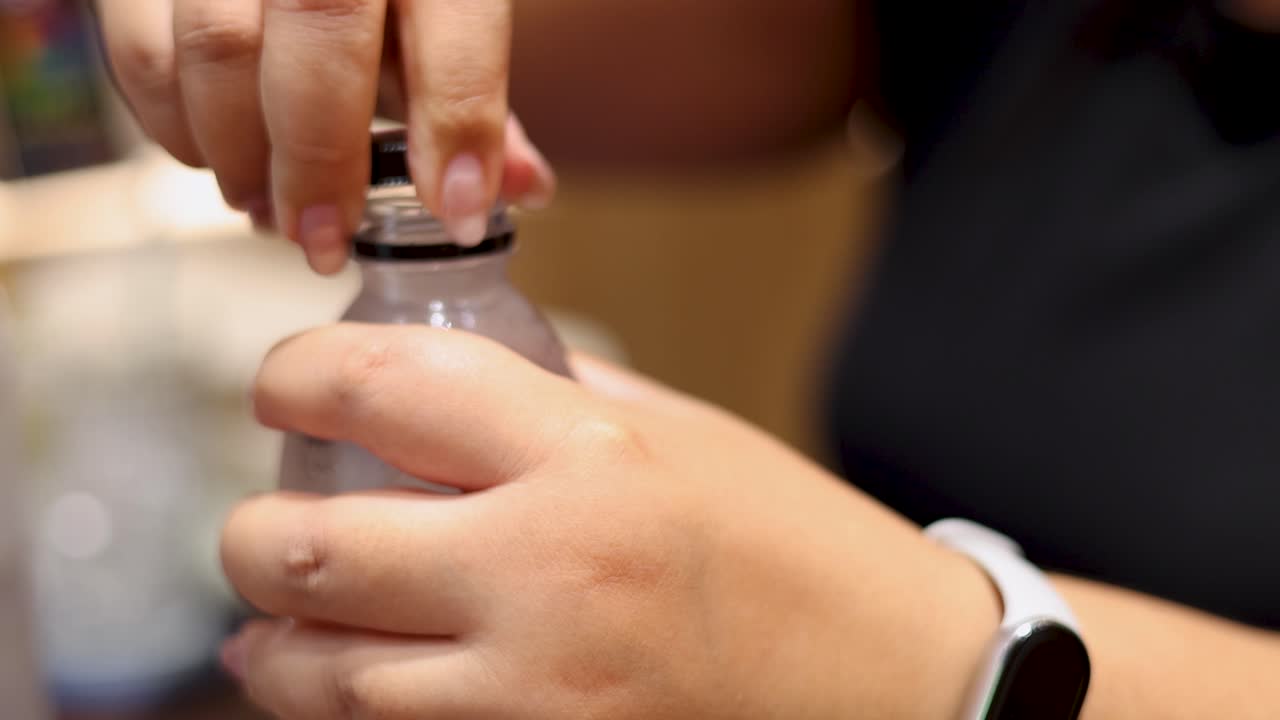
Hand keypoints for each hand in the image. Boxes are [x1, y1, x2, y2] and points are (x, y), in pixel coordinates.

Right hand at [96, 0, 554, 271]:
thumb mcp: (441, 17)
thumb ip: (474, 95)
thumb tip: (523, 189)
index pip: (453, 19)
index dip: (458, 123)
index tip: (457, 214)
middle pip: (317, 31)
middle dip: (321, 158)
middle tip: (325, 241)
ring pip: (216, 45)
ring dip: (242, 156)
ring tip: (272, 214)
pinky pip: (142, 53)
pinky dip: (176, 128)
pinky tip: (220, 161)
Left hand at [221, 324, 998, 718]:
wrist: (902, 689)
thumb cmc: (801, 554)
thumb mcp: (688, 440)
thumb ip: (560, 403)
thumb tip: (444, 385)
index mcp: (590, 457)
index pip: (380, 384)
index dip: (297, 373)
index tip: (284, 385)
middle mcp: (547, 573)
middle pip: (303, 547)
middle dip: (252, 533)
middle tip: (265, 522)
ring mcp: (533, 698)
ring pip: (313, 675)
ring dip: (275, 642)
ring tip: (279, 623)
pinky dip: (338, 713)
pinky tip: (349, 687)